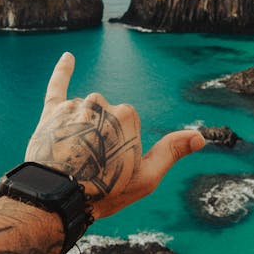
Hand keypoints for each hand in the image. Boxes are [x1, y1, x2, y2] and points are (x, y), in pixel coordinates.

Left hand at [25, 52, 204, 219]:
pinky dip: (63, 70)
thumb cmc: (105, 191)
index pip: (129, 125)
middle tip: (92, 166)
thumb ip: (172, 152)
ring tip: (74, 157)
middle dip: (102, 139)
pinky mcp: (52, 111)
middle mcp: (100, 103)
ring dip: (83, 130)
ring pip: (86, 112)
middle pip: (107, 117)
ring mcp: (75, 106)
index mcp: (127, 115)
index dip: (122, 148)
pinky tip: (68, 56)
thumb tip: (200, 137)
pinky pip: (58, 85)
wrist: (57, 197)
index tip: (112, 166)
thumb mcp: (146, 178)